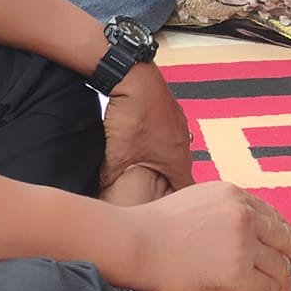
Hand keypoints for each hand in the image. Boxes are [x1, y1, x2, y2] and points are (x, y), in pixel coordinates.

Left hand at [102, 64, 195, 193]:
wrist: (132, 77)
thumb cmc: (131, 116)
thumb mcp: (116, 156)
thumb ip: (111, 180)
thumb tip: (104, 195)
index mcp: (177, 160)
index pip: (186, 191)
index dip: (178, 205)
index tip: (170, 213)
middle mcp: (183, 143)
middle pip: (181, 172)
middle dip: (169, 184)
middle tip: (155, 194)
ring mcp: (179, 124)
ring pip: (175, 152)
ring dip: (164, 161)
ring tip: (148, 168)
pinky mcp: (170, 111)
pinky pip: (169, 134)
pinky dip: (160, 142)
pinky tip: (144, 142)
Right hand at [122, 181, 290, 290]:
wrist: (133, 241)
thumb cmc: (153, 229)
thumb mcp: (196, 204)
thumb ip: (224, 216)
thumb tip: (243, 242)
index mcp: (233, 195)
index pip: (274, 218)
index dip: (290, 238)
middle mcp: (243, 213)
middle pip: (288, 240)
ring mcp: (242, 241)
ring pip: (279, 271)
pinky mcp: (237, 269)